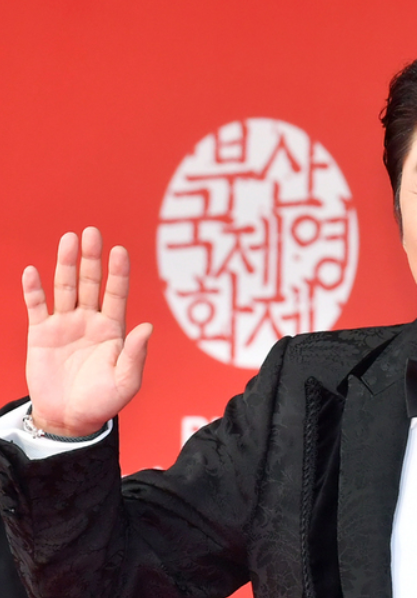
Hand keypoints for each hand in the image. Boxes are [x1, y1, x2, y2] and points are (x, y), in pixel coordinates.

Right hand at [22, 227, 152, 436]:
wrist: (70, 419)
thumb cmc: (104, 401)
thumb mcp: (126, 381)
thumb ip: (135, 354)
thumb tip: (148, 327)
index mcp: (113, 329)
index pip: (116, 293)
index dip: (118, 272)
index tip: (120, 250)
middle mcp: (89, 321)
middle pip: (90, 282)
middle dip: (91, 258)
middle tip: (92, 232)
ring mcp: (65, 325)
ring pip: (65, 288)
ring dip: (66, 264)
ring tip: (69, 239)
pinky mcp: (40, 334)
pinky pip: (36, 307)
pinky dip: (34, 290)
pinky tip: (33, 271)